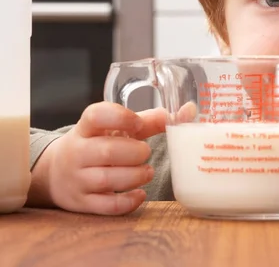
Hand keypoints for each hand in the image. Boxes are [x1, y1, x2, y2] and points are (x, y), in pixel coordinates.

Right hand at [33, 101, 166, 214]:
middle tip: (146, 152)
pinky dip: (128, 202)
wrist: (54, 171)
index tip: (138, 123)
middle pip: (107, 152)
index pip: (96, 116)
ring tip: (147, 172)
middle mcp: (77, 152)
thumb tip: (182, 113)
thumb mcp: (113, 129)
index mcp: (85, 128)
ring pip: (107, 180)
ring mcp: (77, 179)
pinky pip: (106, 206)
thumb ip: (146, 122)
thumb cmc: (94, 145)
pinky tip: (139, 194)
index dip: (121, 117)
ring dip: (135, 176)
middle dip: (135, 153)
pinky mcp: (81, 202)